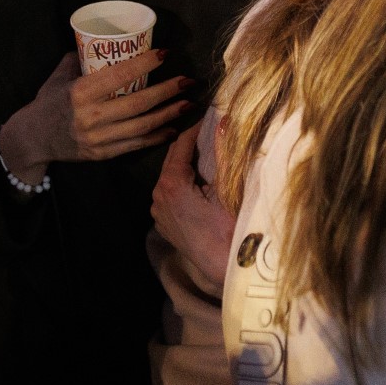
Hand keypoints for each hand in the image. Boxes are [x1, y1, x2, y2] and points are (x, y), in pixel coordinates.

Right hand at [0, 51, 194, 182]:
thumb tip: (109, 41)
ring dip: (169, 114)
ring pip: (142, 127)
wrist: (33, 139)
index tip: (166, 54)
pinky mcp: (102, 154)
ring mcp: (98, 139)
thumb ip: (83, 60)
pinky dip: (157, 137)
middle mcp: (90, 116)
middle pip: (138, 103)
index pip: (119, 75)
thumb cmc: (49, 101)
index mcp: (80, 92)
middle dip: (168, 91)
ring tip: (189, 103)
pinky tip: (174, 127)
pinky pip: (136, 145)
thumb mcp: (60, 76)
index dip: (145, 63)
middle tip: (189, 80)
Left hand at [151, 124, 235, 295]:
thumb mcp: (227, 187)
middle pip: (173, 159)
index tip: (211, 118)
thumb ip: (223, 152)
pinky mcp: (162, 223)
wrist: (222, 266)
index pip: (182, 144)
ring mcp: (157, 211)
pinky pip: (169, 194)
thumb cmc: (228, 228)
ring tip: (206, 156)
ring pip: (170, 177)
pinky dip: (181, 184)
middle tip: (210, 134)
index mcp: (171, 183)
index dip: (197, 129)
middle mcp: (157, 195)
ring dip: (185, 165)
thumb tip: (224, 120)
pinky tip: (198, 183)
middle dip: (191, 146)